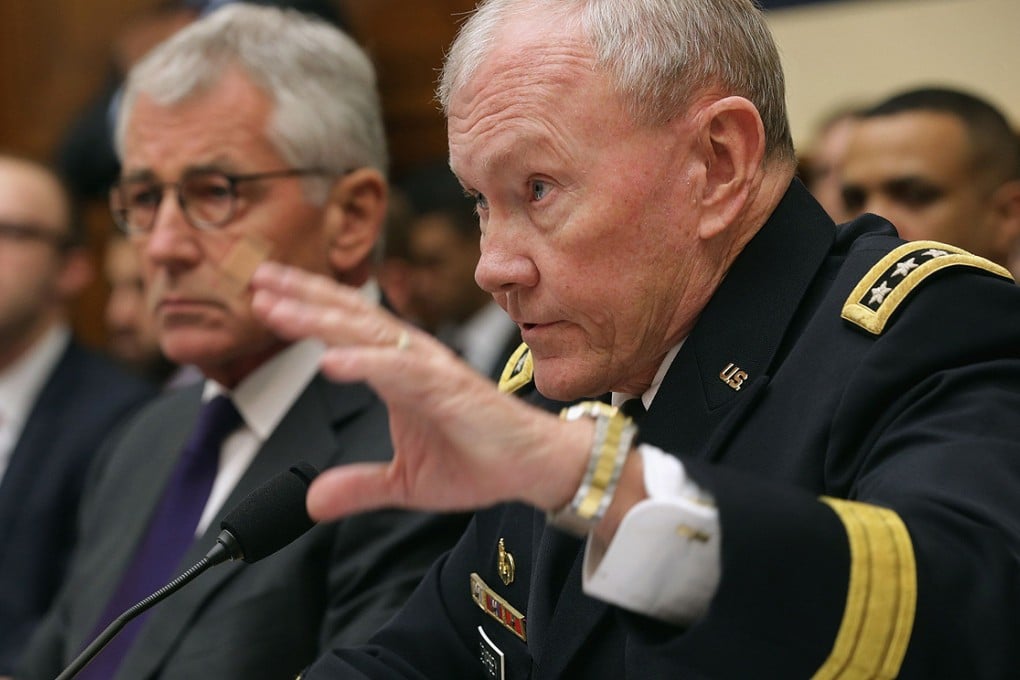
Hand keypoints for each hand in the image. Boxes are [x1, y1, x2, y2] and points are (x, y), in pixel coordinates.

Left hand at [250, 262, 591, 521]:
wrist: (530, 468)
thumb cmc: (477, 460)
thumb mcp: (403, 483)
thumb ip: (357, 486)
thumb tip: (313, 501)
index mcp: (398, 371)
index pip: (345, 330)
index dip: (305, 310)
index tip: (265, 297)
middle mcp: (411, 359)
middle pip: (349, 318)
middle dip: (302, 298)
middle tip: (259, 282)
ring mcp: (430, 370)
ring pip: (369, 335)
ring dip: (322, 321)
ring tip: (280, 312)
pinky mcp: (449, 389)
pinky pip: (401, 371)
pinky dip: (366, 362)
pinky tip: (332, 361)